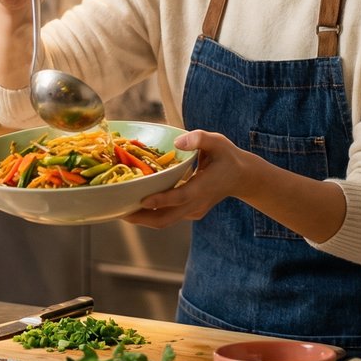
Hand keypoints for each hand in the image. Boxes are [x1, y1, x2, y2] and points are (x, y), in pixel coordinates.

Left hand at [123, 130, 265, 228]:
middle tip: (118, 211)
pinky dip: (151, 214)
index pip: (180, 197)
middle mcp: (196, 204)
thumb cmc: (227, 157)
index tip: (142, 201)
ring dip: (143, 218)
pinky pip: (168, 217)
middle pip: (166, 219)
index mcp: (203, 187)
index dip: (161, 200)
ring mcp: (193, 212)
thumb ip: (200, 139)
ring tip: (119, 209)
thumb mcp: (217, 142)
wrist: (242, 178)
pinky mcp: (189, 213)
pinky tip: (135, 204)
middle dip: (141, 218)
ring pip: (165, 221)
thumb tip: (178, 141)